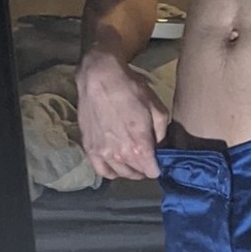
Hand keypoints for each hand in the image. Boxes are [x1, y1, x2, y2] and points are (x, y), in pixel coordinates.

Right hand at [75, 52, 169, 179]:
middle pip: (137, 174)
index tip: (159, 161)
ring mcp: (102, 152)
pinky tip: (116, 164)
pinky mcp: (89, 148)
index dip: (157, 167)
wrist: (100, 78)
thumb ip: (162, 133)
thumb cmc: (131, 90)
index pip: (152, 171)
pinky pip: (101, 170)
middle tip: (148, 159)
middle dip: (145, 169)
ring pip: (120, 173)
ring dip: (130, 171)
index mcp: (139, 145)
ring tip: (134, 162)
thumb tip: (160, 147)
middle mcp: (120, 154)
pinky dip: (111, 171)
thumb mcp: (158, 108)